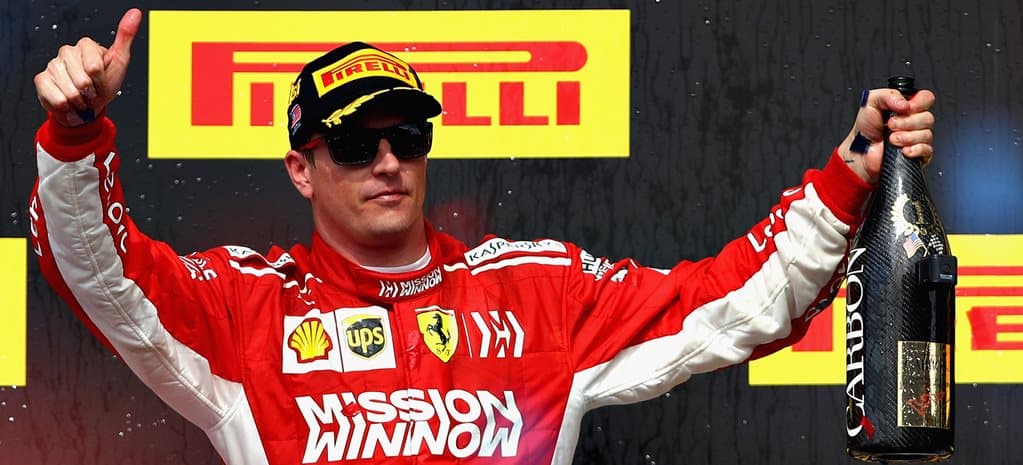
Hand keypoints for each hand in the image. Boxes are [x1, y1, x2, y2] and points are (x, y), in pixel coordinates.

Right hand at [33, 8, 141, 126]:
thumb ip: (125, 37)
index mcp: (86, 45)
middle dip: (91, 93)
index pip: (94, 68)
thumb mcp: (120, 61)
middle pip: (82, 81)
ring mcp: (53, 65)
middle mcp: (67, 52)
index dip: (101, 81)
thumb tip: (135, 13)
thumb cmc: (105, 83)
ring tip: (82, 97)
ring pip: (70, 92)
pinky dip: (67, 108)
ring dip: (80, 102)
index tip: (101, 81)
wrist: (89, 106)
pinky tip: (70, 103)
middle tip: (92, 91)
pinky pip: (57, 100)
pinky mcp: (41, 80)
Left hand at [838, 88, 935, 183]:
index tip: (905, 108)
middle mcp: (914, 122)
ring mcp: (917, 138)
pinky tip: (903, 150)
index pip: (926, 98)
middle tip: (891, 125)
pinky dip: (915, 149)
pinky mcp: (917, 154)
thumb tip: (904, 103)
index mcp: (907, 107)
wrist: (860, 151)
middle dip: (907, 122)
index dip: (919, 103)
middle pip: (928, 118)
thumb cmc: (865, 129)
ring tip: (891, 139)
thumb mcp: (870, 103)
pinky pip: (927, 150)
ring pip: (927, 134)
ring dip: (907, 137)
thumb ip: (887, 95)